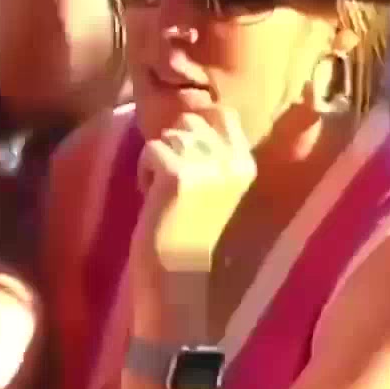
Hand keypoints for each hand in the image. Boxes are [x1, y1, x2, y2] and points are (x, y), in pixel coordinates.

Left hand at [128, 109, 257, 316]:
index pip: (223, 114)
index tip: (187, 159)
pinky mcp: (178, 174)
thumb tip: (188, 122)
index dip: (198, 128)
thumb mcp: (214, 188)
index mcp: (245, 164)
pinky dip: (143, 172)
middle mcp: (232, 161)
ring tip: (160, 190)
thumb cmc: (189, 231)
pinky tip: (150, 198)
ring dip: (157, 158)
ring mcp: (206, 165)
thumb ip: (211, 155)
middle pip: (191, 122)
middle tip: (172, 179)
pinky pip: (150, 150)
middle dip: (174, 144)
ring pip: (169, 135)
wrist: (177, 273)